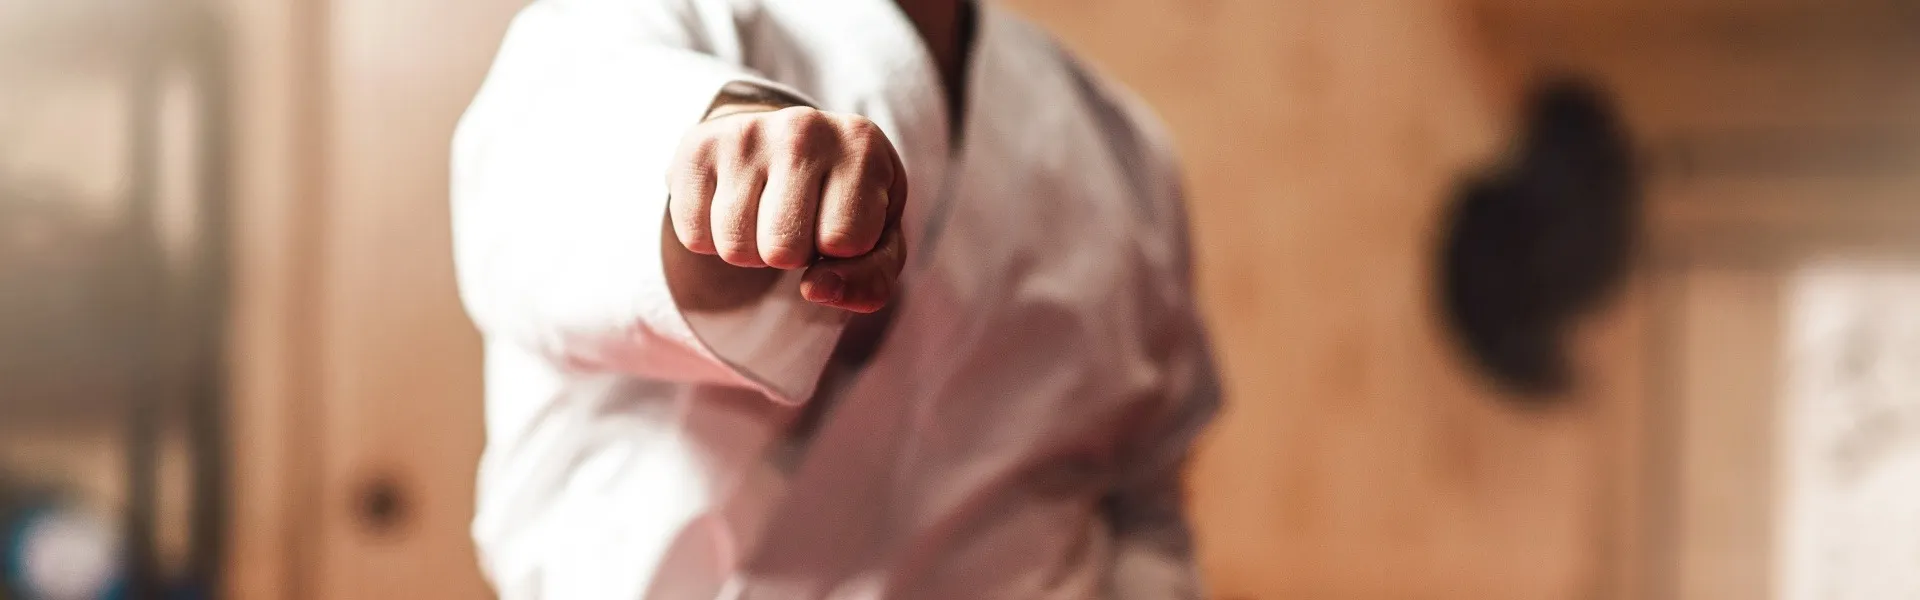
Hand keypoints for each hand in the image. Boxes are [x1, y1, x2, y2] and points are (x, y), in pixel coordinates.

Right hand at [668, 105, 907, 313]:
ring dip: (752, 251)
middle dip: (792, 255)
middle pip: (784, 249)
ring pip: (735, 247)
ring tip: (768, 214)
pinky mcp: (699, 145)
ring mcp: (747, 132)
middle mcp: (804, 127)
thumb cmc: (845, 201)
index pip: (844, 241)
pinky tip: (734, 205)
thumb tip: (815, 290)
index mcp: (863, 146)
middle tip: (799, 222)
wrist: (793, 144)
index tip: (839, 220)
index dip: (840, 251)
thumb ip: (871, 279)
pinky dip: (712, 239)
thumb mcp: (878, 240)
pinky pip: (694, 235)